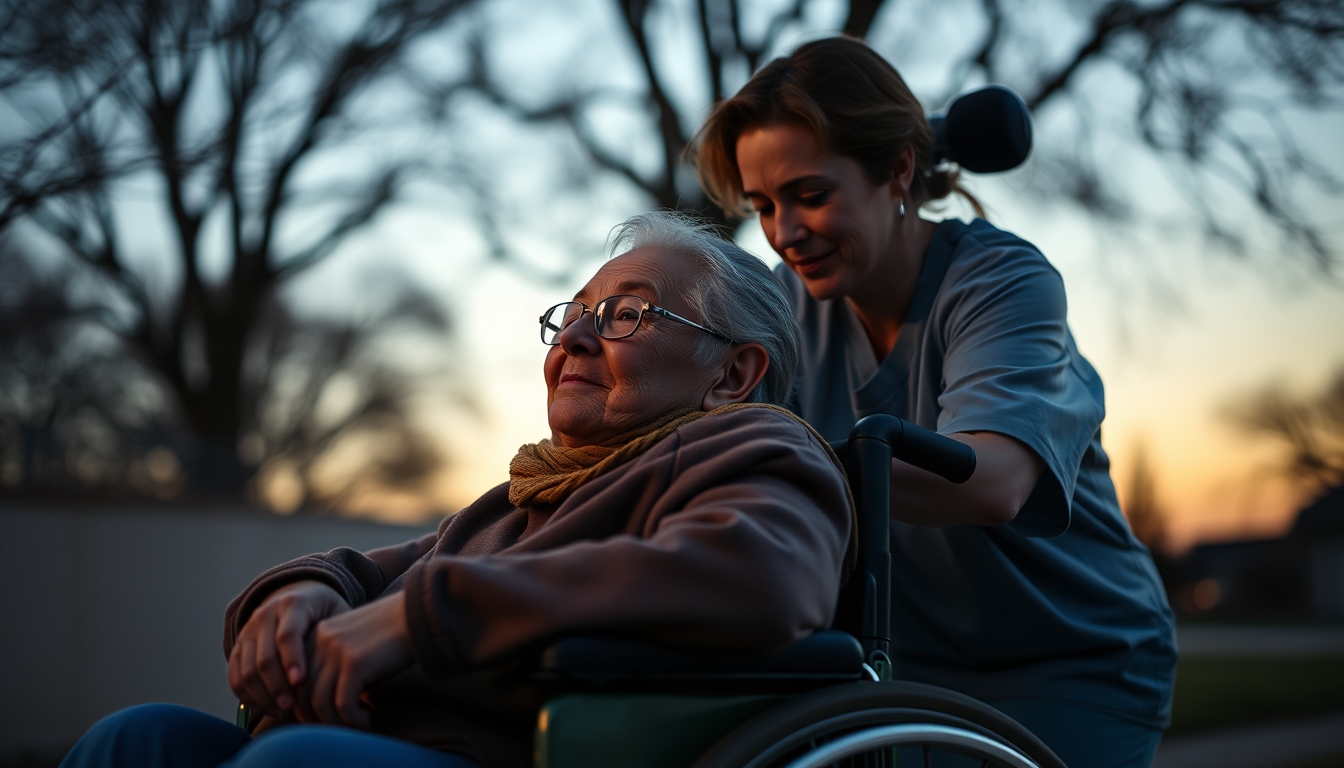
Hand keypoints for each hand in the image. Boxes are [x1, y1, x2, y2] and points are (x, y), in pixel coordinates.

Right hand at [228, 580, 348, 716]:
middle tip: (291, 706)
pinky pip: (235, 675)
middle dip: (276, 686)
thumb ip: (340, 632)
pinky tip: (265, 708)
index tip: (300, 682)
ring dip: (261, 695)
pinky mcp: (238, 646)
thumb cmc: (325, 611)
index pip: (288, 635)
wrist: (297, 595)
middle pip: (264, 657)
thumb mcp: (337, 611)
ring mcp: (248, 630)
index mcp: (292, 603)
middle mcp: (265, 614)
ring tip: (281, 711)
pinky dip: (246, 695)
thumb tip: (349, 664)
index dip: (293, 660)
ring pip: (246, 669)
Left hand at [300, 592, 413, 728]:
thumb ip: (331, 664)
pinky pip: (344, 703)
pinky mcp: (355, 662)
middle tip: (337, 727)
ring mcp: (336, 651)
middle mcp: (320, 640)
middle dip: (316, 718)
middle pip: (303, 692)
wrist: (418, 615)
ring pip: (320, 702)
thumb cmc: (389, 634)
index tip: (320, 717)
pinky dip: (354, 719)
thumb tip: (320, 704)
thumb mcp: (351, 643)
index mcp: (315, 634)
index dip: (303, 704)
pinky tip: (367, 719)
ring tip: (355, 724)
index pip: (294, 679)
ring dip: (336, 722)